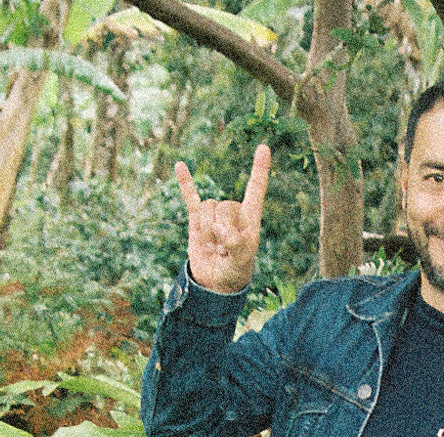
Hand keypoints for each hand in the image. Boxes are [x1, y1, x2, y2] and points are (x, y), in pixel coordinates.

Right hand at [176, 145, 269, 293]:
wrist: (215, 282)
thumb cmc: (235, 270)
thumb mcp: (242, 260)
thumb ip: (235, 244)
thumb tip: (220, 228)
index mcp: (251, 217)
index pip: (256, 188)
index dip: (260, 169)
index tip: (264, 147)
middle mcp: (233, 212)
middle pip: (224, 205)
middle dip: (220, 229)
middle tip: (222, 251)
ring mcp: (214, 214)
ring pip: (206, 208)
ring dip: (206, 231)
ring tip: (212, 248)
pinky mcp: (196, 219)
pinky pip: (191, 198)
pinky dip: (186, 183)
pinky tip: (180, 165)